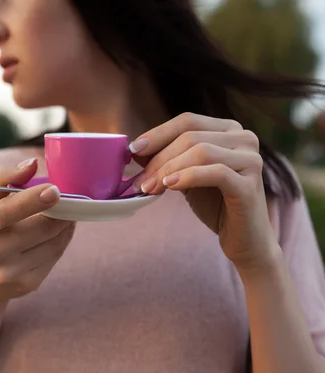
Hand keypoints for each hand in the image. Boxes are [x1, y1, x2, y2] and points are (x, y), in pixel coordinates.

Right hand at [0, 158, 75, 304]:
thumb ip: (5, 176)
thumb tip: (32, 163)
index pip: (6, 211)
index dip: (31, 200)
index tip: (55, 190)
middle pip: (41, 227)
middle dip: (62, 211)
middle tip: (71, 199)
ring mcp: (10, 272)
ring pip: (54, 241)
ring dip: (66, 225)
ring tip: (66, 214)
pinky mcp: (28, 284)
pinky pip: (56, 256)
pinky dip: (62, 240)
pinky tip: (58, 233)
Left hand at [130, 112, 278, 269]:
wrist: (244, 239)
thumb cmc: (214, 204)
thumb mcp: (185, 175)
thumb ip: (167, 158)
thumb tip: (135, 149)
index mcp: (229, 130)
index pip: (187, 121)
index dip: (158, 133)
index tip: (133, 150)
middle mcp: (244, 139)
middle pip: (191, 136)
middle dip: (159, 158)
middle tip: (139, 180)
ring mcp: (251, 160)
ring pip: (201, 152)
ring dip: (168, 169)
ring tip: (149, 188)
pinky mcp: (250, 185)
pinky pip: (216, 173)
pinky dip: (188, 177)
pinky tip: (170, 186)